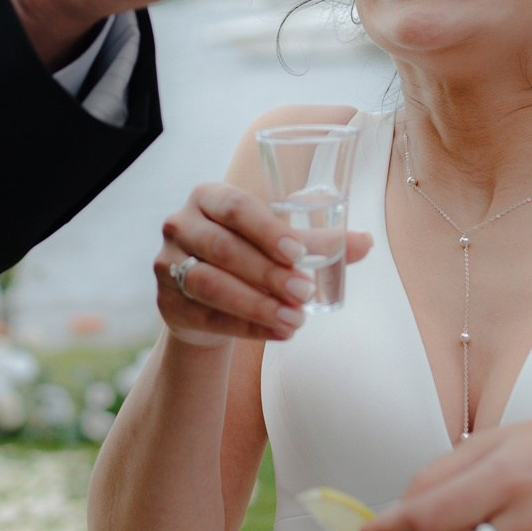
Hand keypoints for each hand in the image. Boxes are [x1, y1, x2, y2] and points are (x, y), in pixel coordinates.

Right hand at [154, 182, 371, 347]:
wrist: (206, 299)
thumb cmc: (247, 257)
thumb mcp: (276, 244)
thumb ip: (316, 243)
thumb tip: (364, 242)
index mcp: (209, 197)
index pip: (235, 207)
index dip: (266, 230)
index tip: (298, 254)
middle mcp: (181, 224)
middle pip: (222, 247)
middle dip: (267, 273)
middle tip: (305, 292)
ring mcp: (167, 264)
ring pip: (210, 284)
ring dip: (256, 304)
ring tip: (295, 320)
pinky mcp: (168, 303)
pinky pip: (207, 316)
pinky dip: (246, 327)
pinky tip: (278, 333)